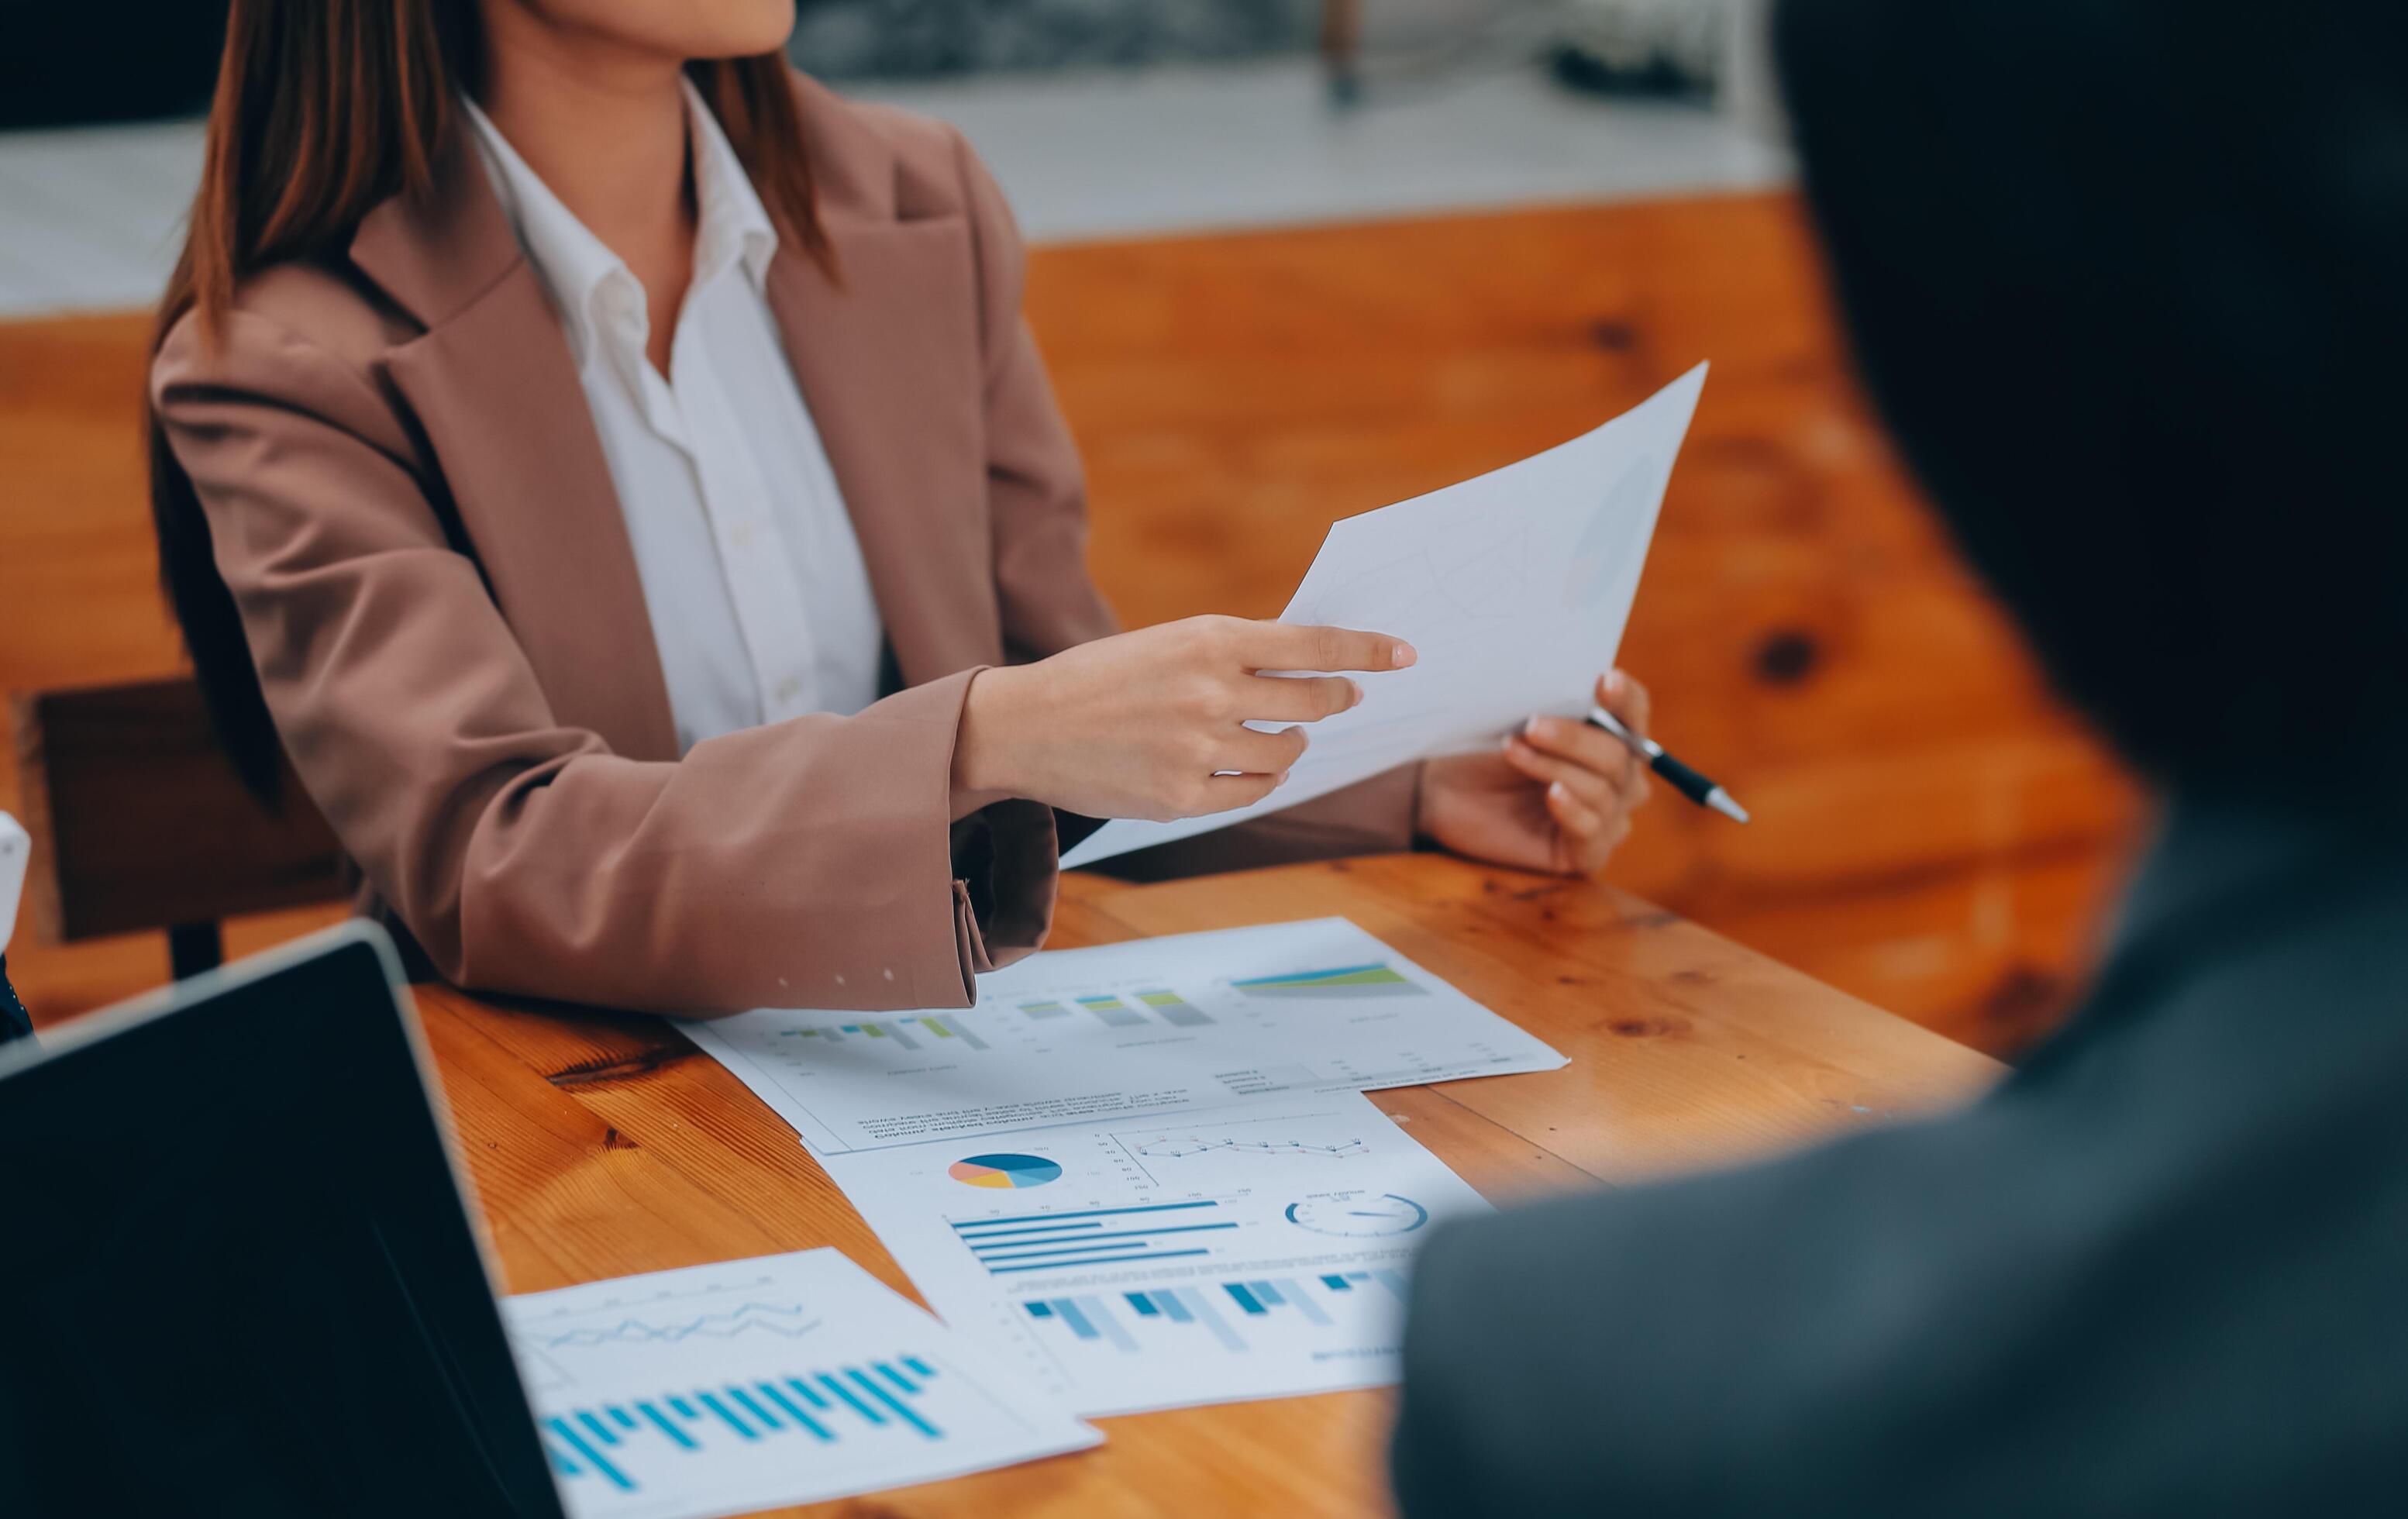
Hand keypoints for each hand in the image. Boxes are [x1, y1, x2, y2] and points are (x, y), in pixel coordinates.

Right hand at [954, 616, 1415, 821]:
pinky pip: (1251, 792)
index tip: (1404, 654)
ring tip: (1283, 737)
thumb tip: (1310, 667)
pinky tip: (1250, 767)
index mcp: (1207, 640)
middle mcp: (1208, 692)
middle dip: (1337, 701)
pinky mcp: (1181, 798)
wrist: (1025, 725)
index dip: (1366, 650)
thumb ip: (1233, 653)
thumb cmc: (1101, 679)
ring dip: (1294, 745)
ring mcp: (1196, 749)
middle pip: (1312, 702)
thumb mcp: (1168, 643)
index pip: (1311, 644)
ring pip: (1285, 753)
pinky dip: (1261, 780)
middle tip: (1345, 700)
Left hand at [1415, 670, 1652, 875]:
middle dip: (1575, 738)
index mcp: (1611, 734)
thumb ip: (1555, 705)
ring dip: (1554, 767)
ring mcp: (1607, 816)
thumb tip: (1579, 684)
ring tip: (1513, 751)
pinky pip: (1593, 831)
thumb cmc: (1485, 748)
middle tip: (1533, 725)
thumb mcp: (1519, 719)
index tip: (1604, 680)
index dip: (1624, 698)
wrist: (1444, 789)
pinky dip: (1572, 809)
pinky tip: (1552, 795)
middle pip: (1620, 755)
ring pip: (1602, 790)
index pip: (1634, 712)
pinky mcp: (1585, 853)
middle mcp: (1619, 777)